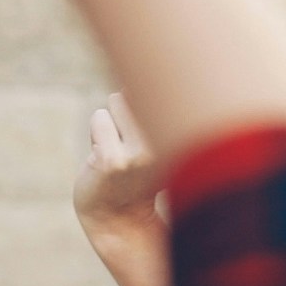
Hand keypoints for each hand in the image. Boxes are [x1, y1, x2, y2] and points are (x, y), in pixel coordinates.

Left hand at [75, 97, 171, 285]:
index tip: (155, 116)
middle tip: (131, 145)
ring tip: (119, 149)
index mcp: (188, 137)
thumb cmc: (136, 171)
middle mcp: (169, 145)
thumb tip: (143, 65)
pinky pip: (99, 119)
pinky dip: (97, 134)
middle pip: (139, 90)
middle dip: (129, 112)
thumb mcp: (158, 136)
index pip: (167, 86)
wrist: (117, 220)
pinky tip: (105, 159)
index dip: (150, 99)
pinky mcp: (114, 161)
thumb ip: (157, 104)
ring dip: (113, 122)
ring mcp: (141, 155)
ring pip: (118, 100)